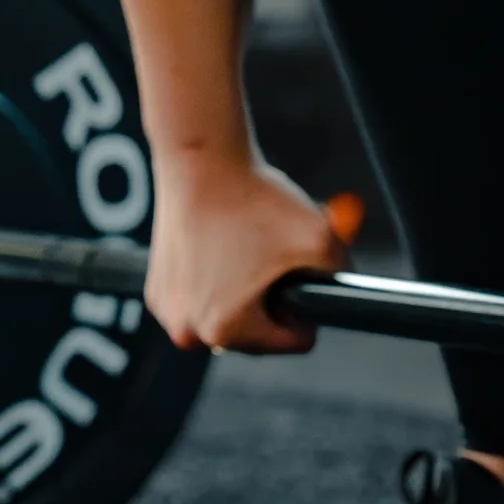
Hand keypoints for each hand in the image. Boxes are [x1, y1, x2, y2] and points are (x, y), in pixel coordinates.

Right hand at [144, 160, 346, 352]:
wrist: (201, 162)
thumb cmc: (255, 201)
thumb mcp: (323, 240)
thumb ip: (343, 278)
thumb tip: (348, 300)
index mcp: (227, 331)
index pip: (294, 341)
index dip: (307, 307)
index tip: (299, 274)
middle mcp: (190, 332)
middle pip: (259, 334)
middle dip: (272, 301)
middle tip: (272, 257)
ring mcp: (168, 313)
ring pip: (229, 316)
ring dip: (243, 293)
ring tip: (247, 249)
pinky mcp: (156, 291)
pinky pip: (201, 298)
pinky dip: (214, 280)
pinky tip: (221, 245)